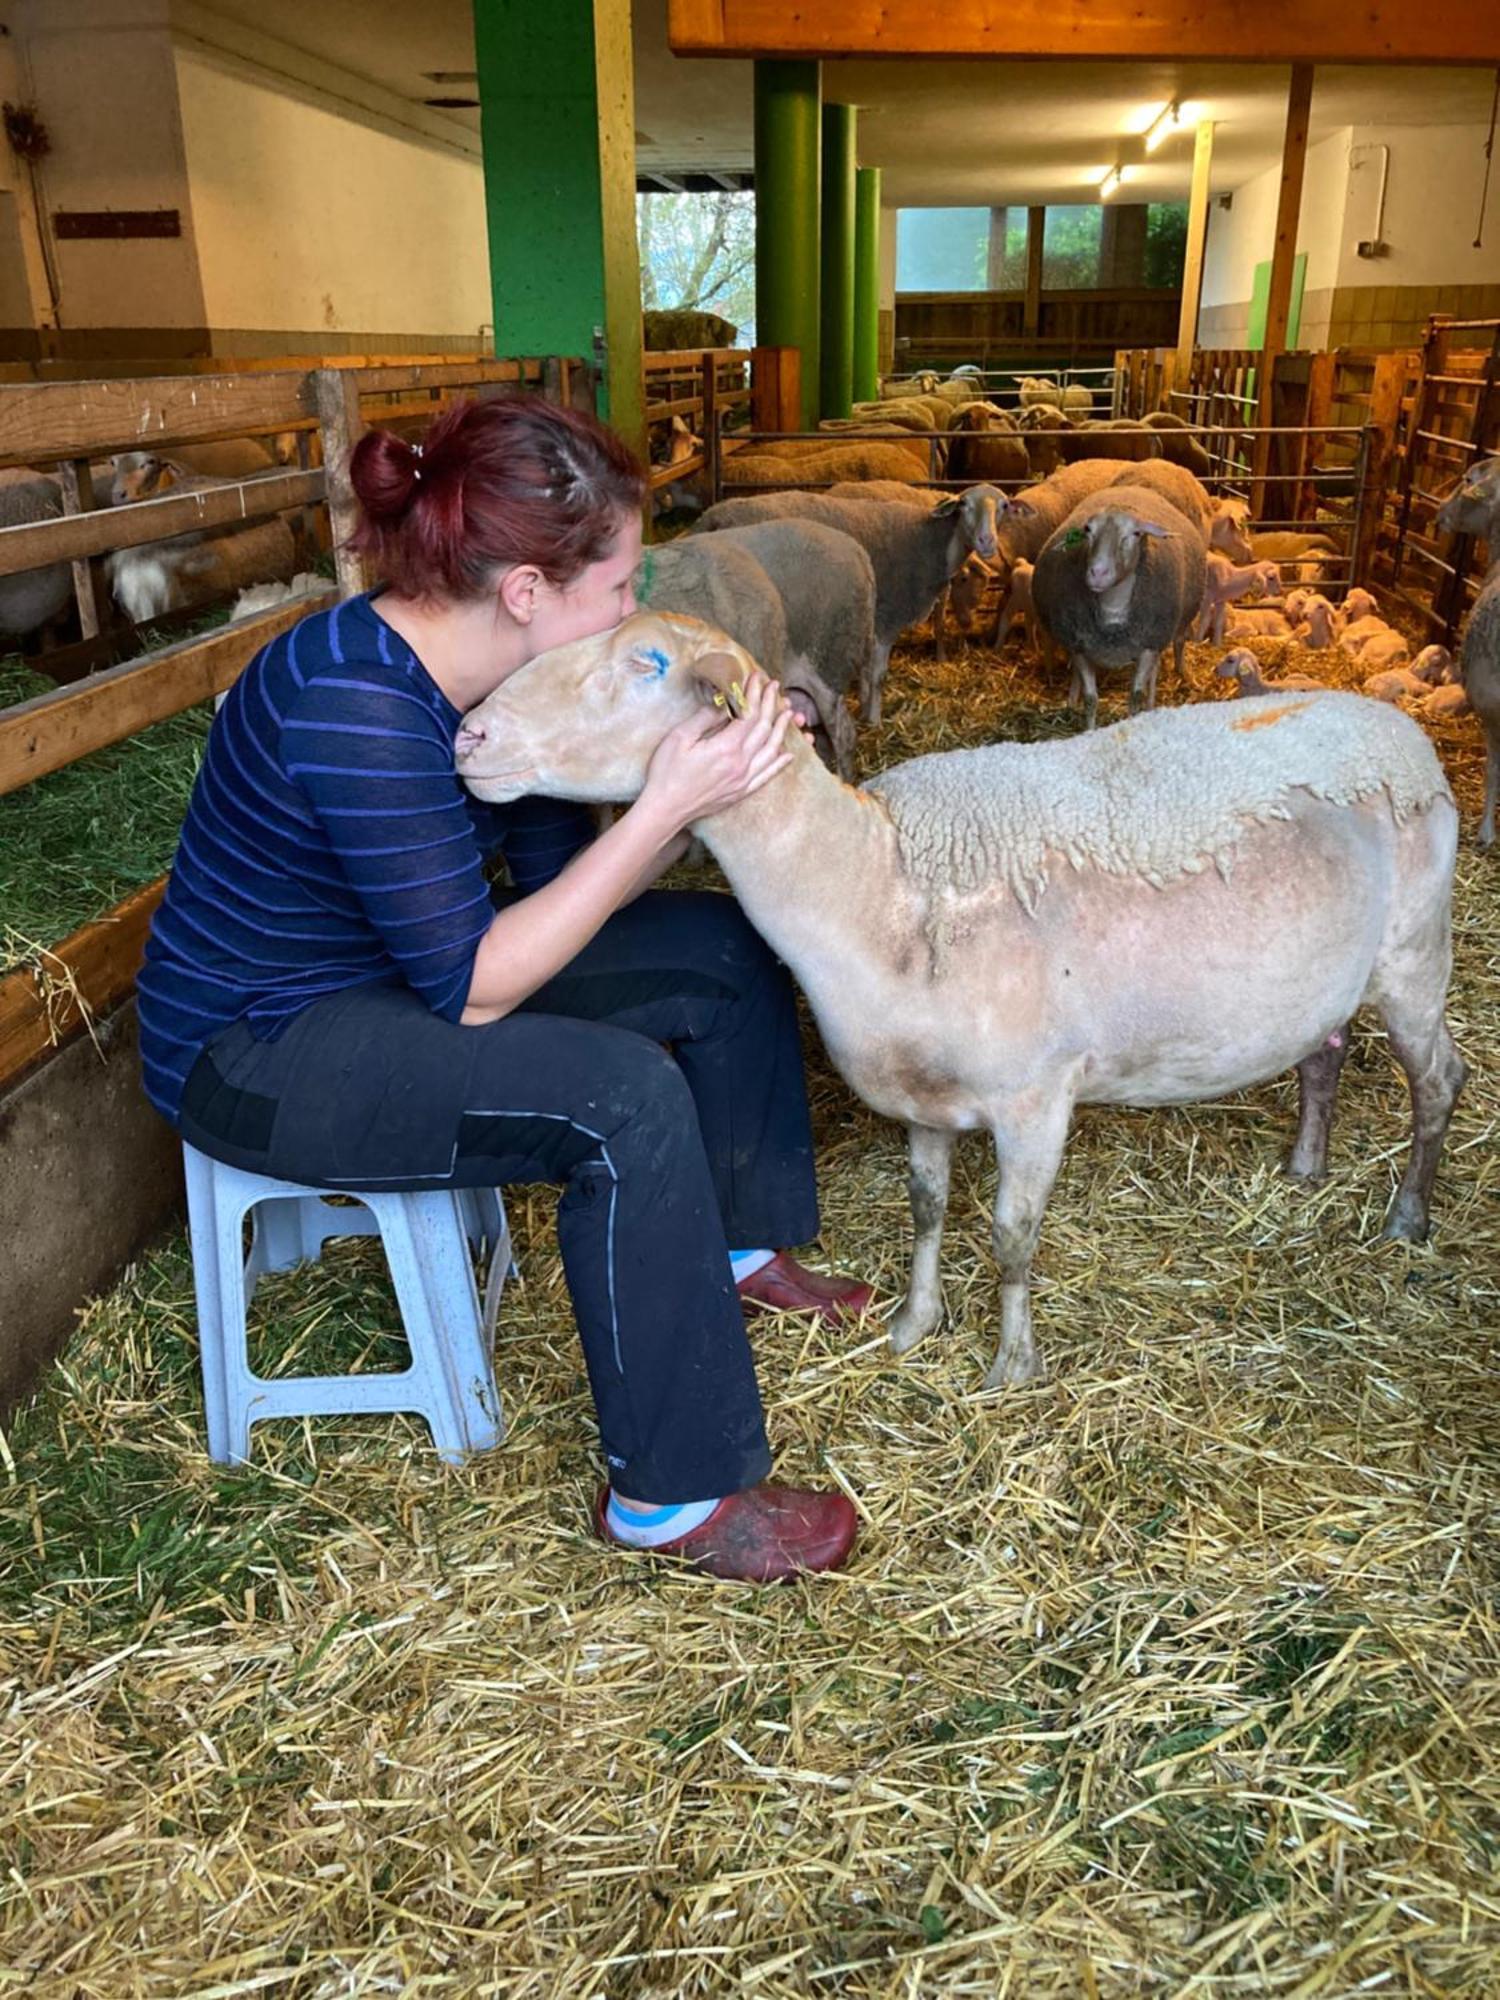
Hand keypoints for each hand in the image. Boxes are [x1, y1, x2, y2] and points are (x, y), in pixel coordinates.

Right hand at [638, 669, 793, 831]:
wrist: (665, 809)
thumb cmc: (667, 772)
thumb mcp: (680, 737)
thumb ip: (705, 718)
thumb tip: (725, 702)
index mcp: (726, 748)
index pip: (750, 714)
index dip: (755, 694)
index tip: (757, 678)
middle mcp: (741, 764)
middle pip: (764, 729)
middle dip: (771, 704)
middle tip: (775, 687)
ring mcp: (743, 780)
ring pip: (772, 751)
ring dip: (782, 730)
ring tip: (789, 713)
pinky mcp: (741, 792)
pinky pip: (767, 776)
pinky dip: (780, 763)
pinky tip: (788, 754)